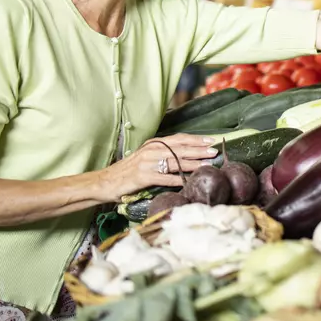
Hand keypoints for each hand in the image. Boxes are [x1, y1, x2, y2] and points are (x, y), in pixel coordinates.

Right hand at [99, 133, 218, 201]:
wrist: (106, 182)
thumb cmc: (128, 171)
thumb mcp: (146, 157)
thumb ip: (163, 154)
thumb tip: (185, 156)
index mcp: (154, 144)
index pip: (179, 139)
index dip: (196, 140)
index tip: (210, 140)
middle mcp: (152, 150)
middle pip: (180, 149)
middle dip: (199, 150)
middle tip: (214, 151)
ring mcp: (147, 163)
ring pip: (176, 162)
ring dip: (193, 164)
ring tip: (207, 165)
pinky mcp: (143, 177)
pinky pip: (164, 178)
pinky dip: (177, 180)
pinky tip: (187, 182)